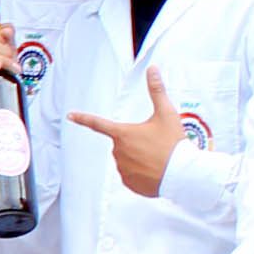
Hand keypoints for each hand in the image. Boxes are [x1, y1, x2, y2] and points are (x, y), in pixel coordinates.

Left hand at [69, 65, 184, 198]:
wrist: (183, 174)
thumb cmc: (173, 143)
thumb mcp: (166, 113)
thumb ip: (157, 90)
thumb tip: (153, 69)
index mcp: (123, 134)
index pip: (98, 124)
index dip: (83, 118)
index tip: (70, 115)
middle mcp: (118, 152)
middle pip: (122, 143)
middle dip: (136, 142)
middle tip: (156, 144)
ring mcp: (122, 169)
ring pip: (128, 159)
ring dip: (139, 157)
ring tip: (158, 158)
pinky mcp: (129, 183)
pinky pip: (132, 175)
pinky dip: (142, 172)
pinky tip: (155, 171)